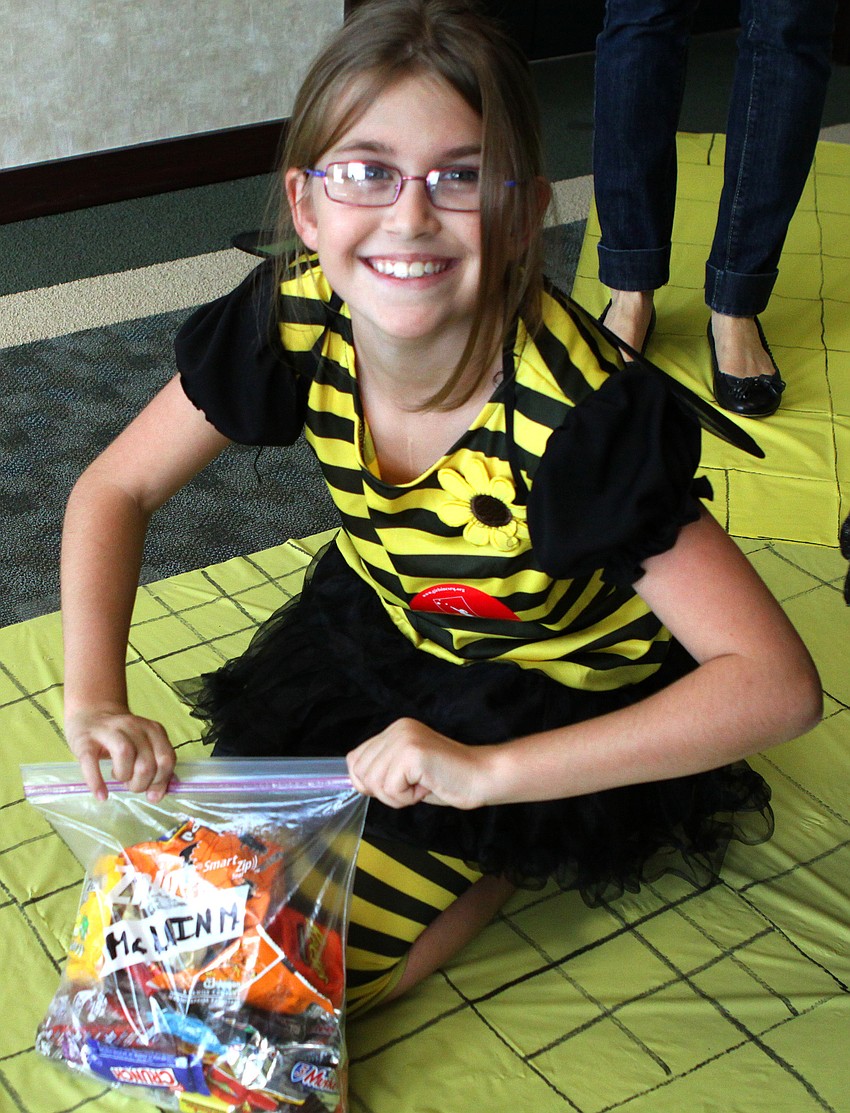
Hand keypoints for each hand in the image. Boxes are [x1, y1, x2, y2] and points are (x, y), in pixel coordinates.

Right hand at [65, 704, 174, 801]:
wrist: (91, 714)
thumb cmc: (121, 738)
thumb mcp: (144, 746)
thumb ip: (155, 767)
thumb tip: (157, 796)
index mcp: (153, 729)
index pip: (166, 758)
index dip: (161, 780)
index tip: (151, 790)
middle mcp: (133, 726)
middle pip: (146, 761)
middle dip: (141, 783)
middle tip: (132, 784)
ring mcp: (108, 731)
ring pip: (124, 753)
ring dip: (124, 776)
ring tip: (120, 778)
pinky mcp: (85, 741)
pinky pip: (91, 762)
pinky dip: (97, 782)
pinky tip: (102, 795)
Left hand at [346, 718, 491, 809]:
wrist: (481, 776)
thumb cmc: (448, 779)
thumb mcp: (406, 771)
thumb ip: (382, 770)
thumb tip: (356, 781)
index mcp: (394, 730)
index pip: (355, 758)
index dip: (367, 781)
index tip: (393, 787)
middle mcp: (396, 729)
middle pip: (360, 772)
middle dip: (383, 791)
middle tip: (412, 787)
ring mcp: (403, 739)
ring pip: (374, 783)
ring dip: (397, 796)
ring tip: (421, 786)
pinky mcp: (412, 753)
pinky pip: (391, 789)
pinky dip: (407, 798)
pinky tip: (426, 786)